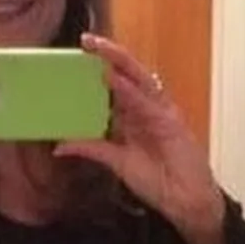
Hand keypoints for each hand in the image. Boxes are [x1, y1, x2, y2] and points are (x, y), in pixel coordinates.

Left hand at [54, 33, 226, 240]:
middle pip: (126, 76)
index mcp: (134, 117)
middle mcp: (146, 109)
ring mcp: (159, 112)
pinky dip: (130, 89)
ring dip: (118, 63)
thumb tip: (59, 146)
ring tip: (97, 50)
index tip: (76, 59)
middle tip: (85, 43)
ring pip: (138, 80)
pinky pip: (146, 101)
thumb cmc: (157, 181)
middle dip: (107, 58)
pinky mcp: (169, 121)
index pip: (114, 88)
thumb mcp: (116, 162)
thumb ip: (92, 149)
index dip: (97, 73)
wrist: (184, 200)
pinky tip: (113, 79)